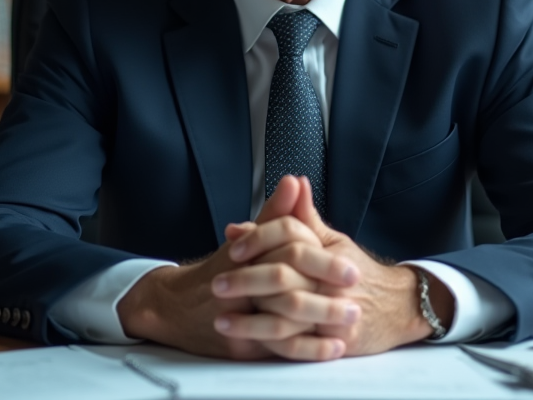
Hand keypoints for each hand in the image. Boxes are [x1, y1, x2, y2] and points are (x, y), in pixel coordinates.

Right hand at [116, 177, 356, 359]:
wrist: (176, 308)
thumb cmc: (219, 270)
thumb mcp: (248, 239)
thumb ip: (276, 214)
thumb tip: (296, 182)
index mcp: (245, 257)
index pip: (287, 250)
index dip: (321, 259)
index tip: (350, 266)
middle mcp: (240, 288)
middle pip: (286, 286)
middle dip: (326, 293)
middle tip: (356, 293)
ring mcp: (238, 319)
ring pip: (284, 321)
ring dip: (322, 321)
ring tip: (352, 318)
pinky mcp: (241, 345)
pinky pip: (279, 350)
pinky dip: (309, 349)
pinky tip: (333, 347)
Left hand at [219, 176, 455, 355]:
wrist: (398, 307)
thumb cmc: (357, 271)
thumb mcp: (334, 239)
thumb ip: (304, 216)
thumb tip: (288, 182)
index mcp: (327, 250)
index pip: (289, 236)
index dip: (257, 239)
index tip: (232, 246)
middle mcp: (332, 280)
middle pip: (284, 276)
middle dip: (246, 280)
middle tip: (217, 284)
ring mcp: (335, 312)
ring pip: (287, 315)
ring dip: (251, 320)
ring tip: (223, 319)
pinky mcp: (336, 341)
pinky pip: (299, 345)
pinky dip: (271, 344)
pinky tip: (249, 342)